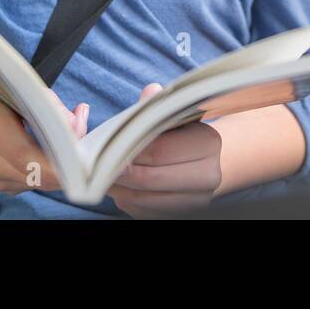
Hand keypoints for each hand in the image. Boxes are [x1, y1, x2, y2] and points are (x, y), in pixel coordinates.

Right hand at [0, 79, 88, 194]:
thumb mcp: (2, 86)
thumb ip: (41, 102)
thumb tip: (75, 120)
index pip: (34, 160)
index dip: (65, 158)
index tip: (84, 141)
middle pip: (46, 175)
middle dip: (73, 155)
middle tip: (81, 122)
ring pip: (45, 180)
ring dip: (63, 159)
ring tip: (69, 127)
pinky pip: (34, 180)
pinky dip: (49, 164)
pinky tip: (52, 141)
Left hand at [106, 83, 222, 218]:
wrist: (203, 163)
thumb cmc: (181, 134)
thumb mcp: (172, 115)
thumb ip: (157, 105)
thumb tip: (150, 92)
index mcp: (208, 144)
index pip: (159, 150)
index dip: (129, 149)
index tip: (109, 147)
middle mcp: (209, 176)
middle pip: (150, 179)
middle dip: (120, 172)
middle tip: (100, 165)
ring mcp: (197, 201)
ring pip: (144, 200)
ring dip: (120, 189)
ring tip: (105, 176)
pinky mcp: (181, 217)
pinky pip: (144, 213)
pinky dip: (127, 201)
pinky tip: (121, 188)